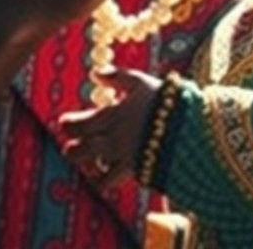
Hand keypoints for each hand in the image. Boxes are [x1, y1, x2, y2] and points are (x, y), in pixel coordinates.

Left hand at [60, 69, 160, 186]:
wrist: (189, 128)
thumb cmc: (165, 101)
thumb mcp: (140, 82)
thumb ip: (117, 77)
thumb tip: (95, 73)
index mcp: (113, 115)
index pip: (82, 123)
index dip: (70, 124)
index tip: (63, 123)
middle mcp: (114, 138)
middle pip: (84, 147)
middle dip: (73, 148)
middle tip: (68, 149)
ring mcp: (124, 156)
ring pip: (95, 164)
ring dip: (86, 163)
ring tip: (80, 163)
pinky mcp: (136, 171)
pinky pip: (112, 181)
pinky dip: (103, 180)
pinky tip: (100, 178)